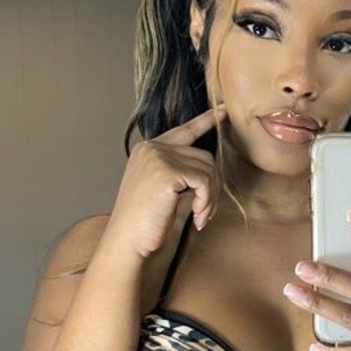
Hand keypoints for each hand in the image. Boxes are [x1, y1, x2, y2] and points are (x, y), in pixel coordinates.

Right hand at [103, 105, 226, 259]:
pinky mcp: (167, 171)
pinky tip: (197, 217)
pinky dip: (206, 201)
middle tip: (205, 211)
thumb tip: (209, 166)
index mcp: (149, 149)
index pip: (184, 130)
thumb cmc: (145, 222)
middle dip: (212, 186)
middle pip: (204, 156)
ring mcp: (158, 156)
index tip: (223, 110)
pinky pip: (204, 181)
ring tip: (200, 216)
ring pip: (208, 169)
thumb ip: (178, 171)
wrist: (127, 240)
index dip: (206, 120)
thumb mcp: (161, 189)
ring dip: (210, 198)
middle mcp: (152, 147)